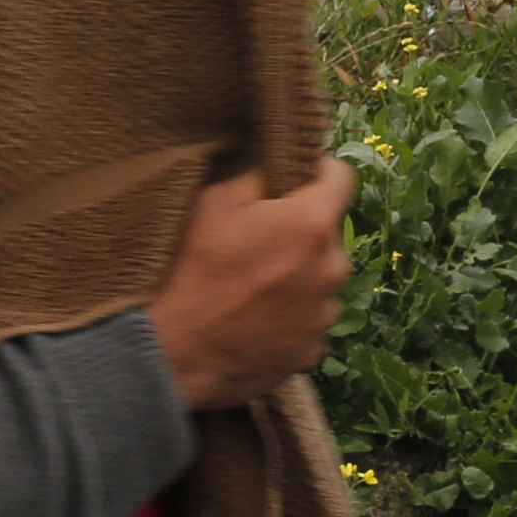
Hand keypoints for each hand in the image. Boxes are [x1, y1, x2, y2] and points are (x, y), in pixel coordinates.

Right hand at [146, 164, 354, 411]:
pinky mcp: (312, 352)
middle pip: (327, 234)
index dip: (316, 171)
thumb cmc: (190, 270)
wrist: (173, 355)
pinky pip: (308, 322)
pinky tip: (253, 321)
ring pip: (319, 280)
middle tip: (256, 242)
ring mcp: (324, 316)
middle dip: (300, 231)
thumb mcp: (212, 201)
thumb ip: (255, 171)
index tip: (290, 180)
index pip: (343, 176)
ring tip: (251, 288)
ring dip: (297, 278)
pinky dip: (289, 318)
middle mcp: (332, 269)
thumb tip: (274, 160)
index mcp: (312, 224)